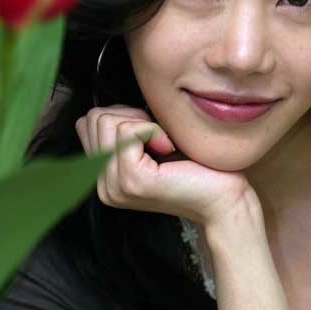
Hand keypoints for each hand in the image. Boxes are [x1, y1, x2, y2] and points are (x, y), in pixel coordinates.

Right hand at [74, 104, 256, 228]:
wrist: (223, 199)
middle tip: (160, 139)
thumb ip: (124, 134)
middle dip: (130, 117)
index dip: (122, 117)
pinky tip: (170, 148)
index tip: (152, 135)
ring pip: (106, 122)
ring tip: (165, 145)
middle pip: (93, 119)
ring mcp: (115, 185)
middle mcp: (104, 186)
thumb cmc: (197, 170)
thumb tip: (108, 110)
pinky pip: (128, 131)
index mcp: (105, 178)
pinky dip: (153, 129)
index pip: (87, 124)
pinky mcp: (131, 179)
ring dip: (143, 123)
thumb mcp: (150, 147)